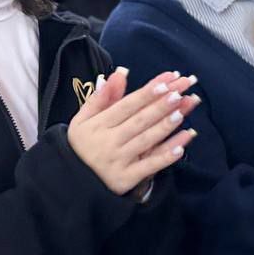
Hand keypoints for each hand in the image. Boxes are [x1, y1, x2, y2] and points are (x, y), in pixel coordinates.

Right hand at [67, 70, 199, 194]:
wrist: (71, 181)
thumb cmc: (82, 144)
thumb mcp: (83, 119)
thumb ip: (101, 96)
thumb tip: (120, 73)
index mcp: (98, 125)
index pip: (126, 106)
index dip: (146, 94)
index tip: (165, 83)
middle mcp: (108, 142)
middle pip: (139, 121)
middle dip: (160, 107)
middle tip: (179, 93)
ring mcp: (118, 161)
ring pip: (146, 141)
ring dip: (164, 127)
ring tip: (181, 114)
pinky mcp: (126, 179)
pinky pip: (149, 167)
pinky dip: (165, 158)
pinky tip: (181, 148)